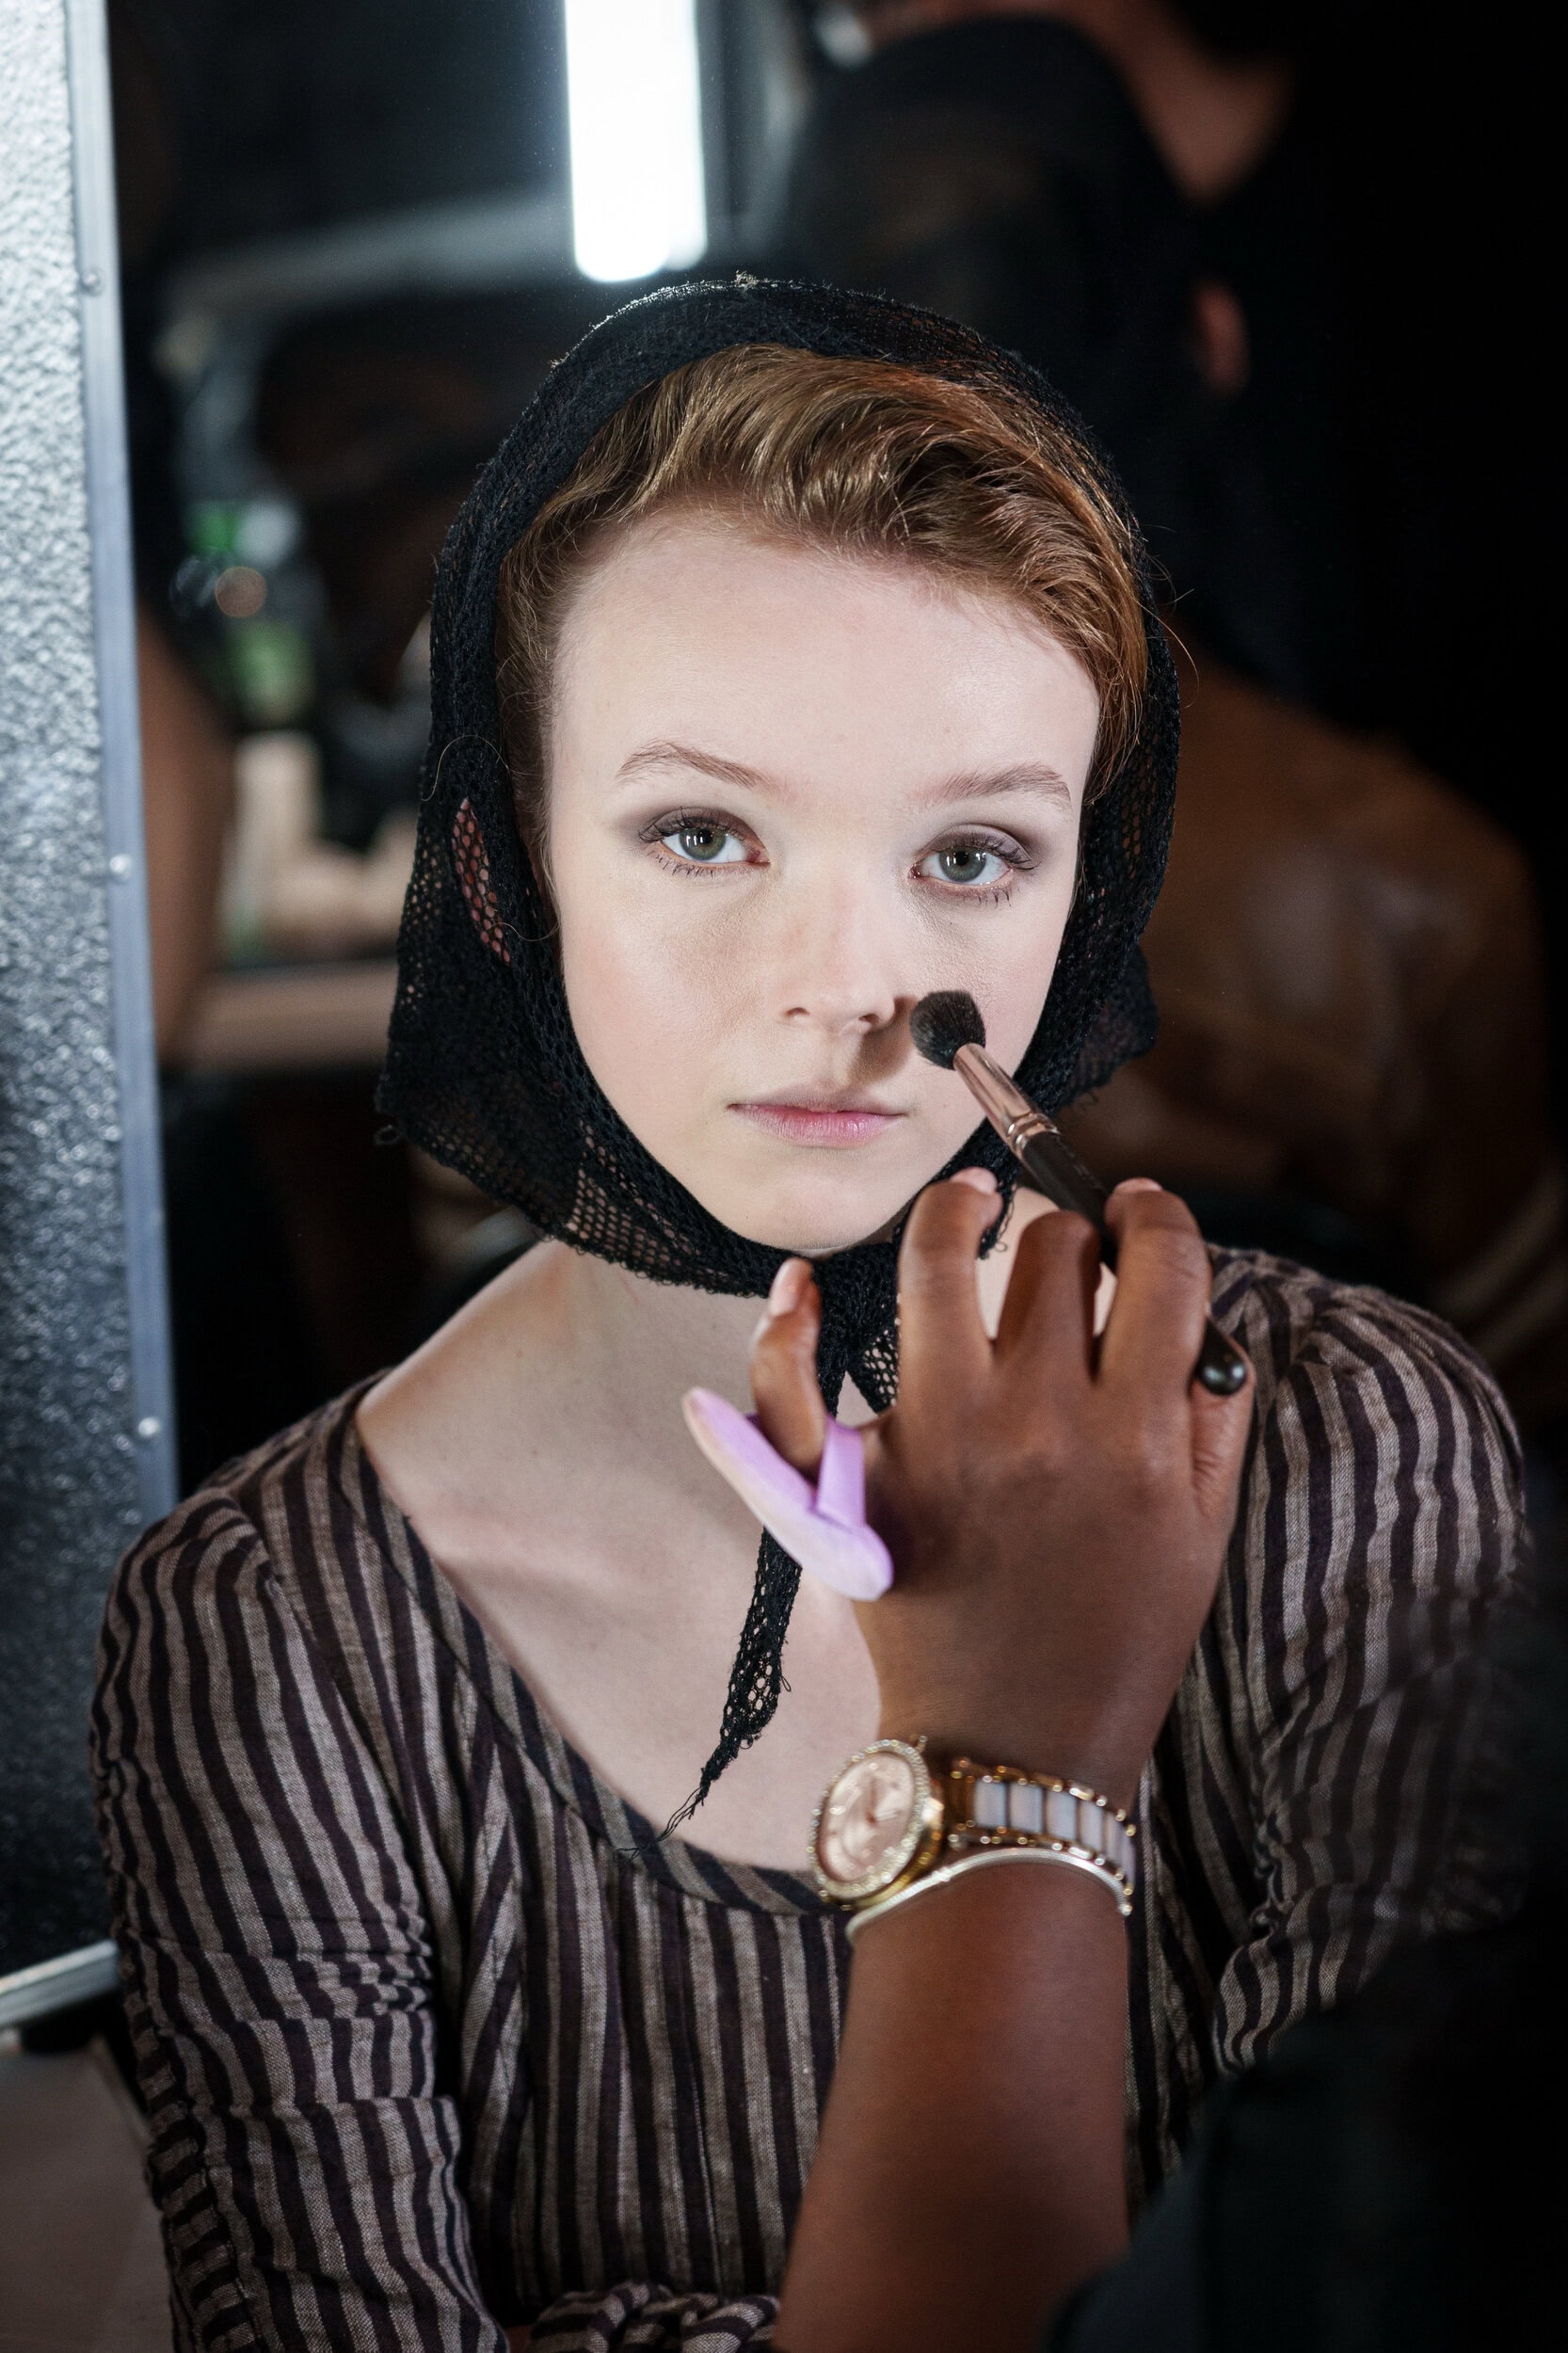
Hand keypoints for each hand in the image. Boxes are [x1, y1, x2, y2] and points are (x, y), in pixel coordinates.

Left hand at [751, 1176, 1251, 1804]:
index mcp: (1133, 1432)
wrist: (1015, 1747)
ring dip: (957, 1212)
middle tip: (1073, 1249)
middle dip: (1071, 1231)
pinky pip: (799, 1384)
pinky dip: (787, 1327)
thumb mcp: (1202, 1534)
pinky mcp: (861, 1477)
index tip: (1143, 1216)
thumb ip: (1210, 1417)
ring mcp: (938, 1437)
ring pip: (938, 1264)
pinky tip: (804, 1284)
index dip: (1158, 1219)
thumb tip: (1199, 1310)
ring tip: (971, 1202)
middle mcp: (1035, 1416)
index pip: (1162, 1265)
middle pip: (1053, 1251)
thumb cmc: (1118, 1641)